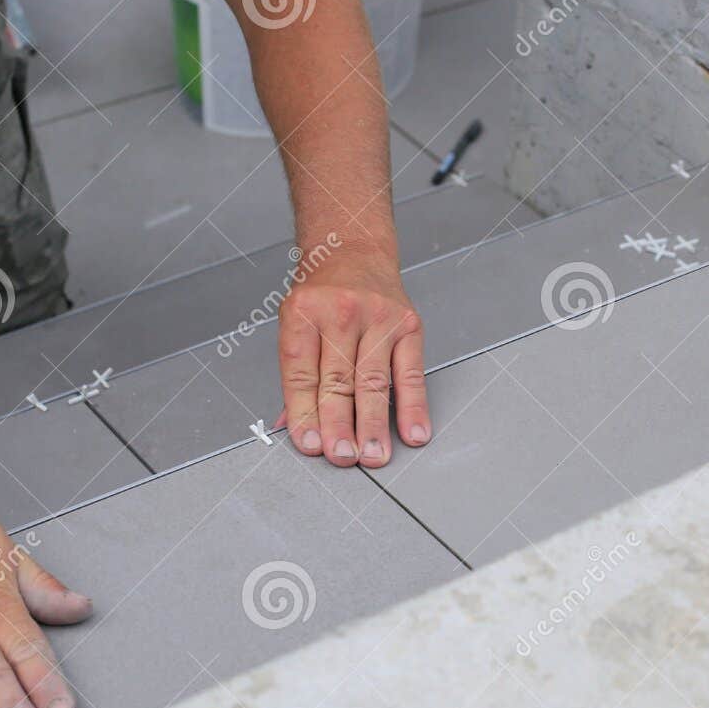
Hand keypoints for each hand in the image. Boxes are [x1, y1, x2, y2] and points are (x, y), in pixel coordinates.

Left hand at [277, 254, 430, 467]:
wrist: (354, 251)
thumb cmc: (322, 293)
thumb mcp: (295, 323)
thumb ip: (297, 375)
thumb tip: (295, 426)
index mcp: (303, 313)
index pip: (301, 374)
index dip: (305, 414)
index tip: (310, 445)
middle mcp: (340, 313)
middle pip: (338, 381)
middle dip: (339, 425)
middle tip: (342, 457)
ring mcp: (378, 318)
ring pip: (373, 383)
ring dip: (373, 425)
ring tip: (373, 456)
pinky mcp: (408, 325)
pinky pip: (411, 374)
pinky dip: (413, 407)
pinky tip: (413, 432)